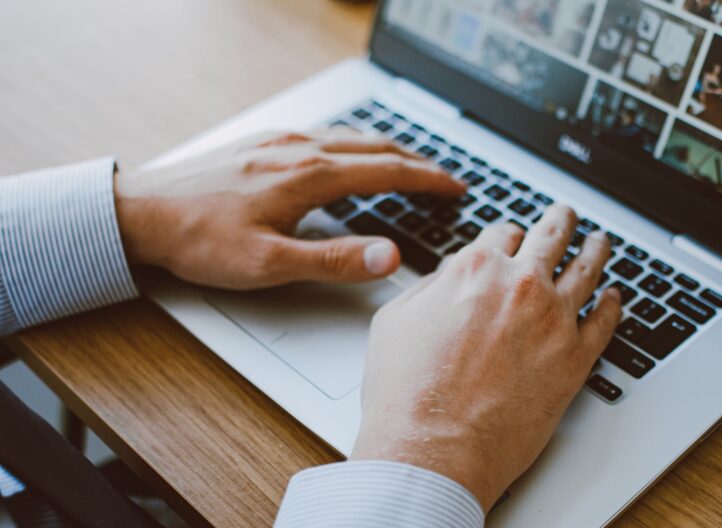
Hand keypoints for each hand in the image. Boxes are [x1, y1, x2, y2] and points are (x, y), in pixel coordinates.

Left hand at [114, 129, 464, 288]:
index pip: (388, 172)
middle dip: (418, 164)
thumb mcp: (269, 264)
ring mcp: (281, 141)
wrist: (142, 212)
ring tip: (410, 168)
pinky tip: (351, 157)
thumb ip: (334, 260)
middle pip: (377, 149)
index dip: (429, 181)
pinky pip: (326, 136)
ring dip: (389, 152)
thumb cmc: (200, 239)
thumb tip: (389, 256)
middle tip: (446, 180)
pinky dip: (357, 146)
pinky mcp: (264, 142)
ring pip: (352, 138)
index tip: (456, 188)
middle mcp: (300, 149)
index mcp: (310, 177)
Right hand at [351, 205, 621, 510]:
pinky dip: (614, 304)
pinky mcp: (576, 358)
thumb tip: (450, 276)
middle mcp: (519, 284)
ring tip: (600, 243)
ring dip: (595, 250)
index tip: (512, 239)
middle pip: (551, 236)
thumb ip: (430, 287)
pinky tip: (614, 298)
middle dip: (559, 221)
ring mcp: (553, 319)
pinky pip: (606, 320)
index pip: (501, 232)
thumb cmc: (406, 392)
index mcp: (475, 269)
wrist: (432, 449)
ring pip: (587, 269)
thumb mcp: (396, 320)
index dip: (506, 234)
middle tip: (565, 216)